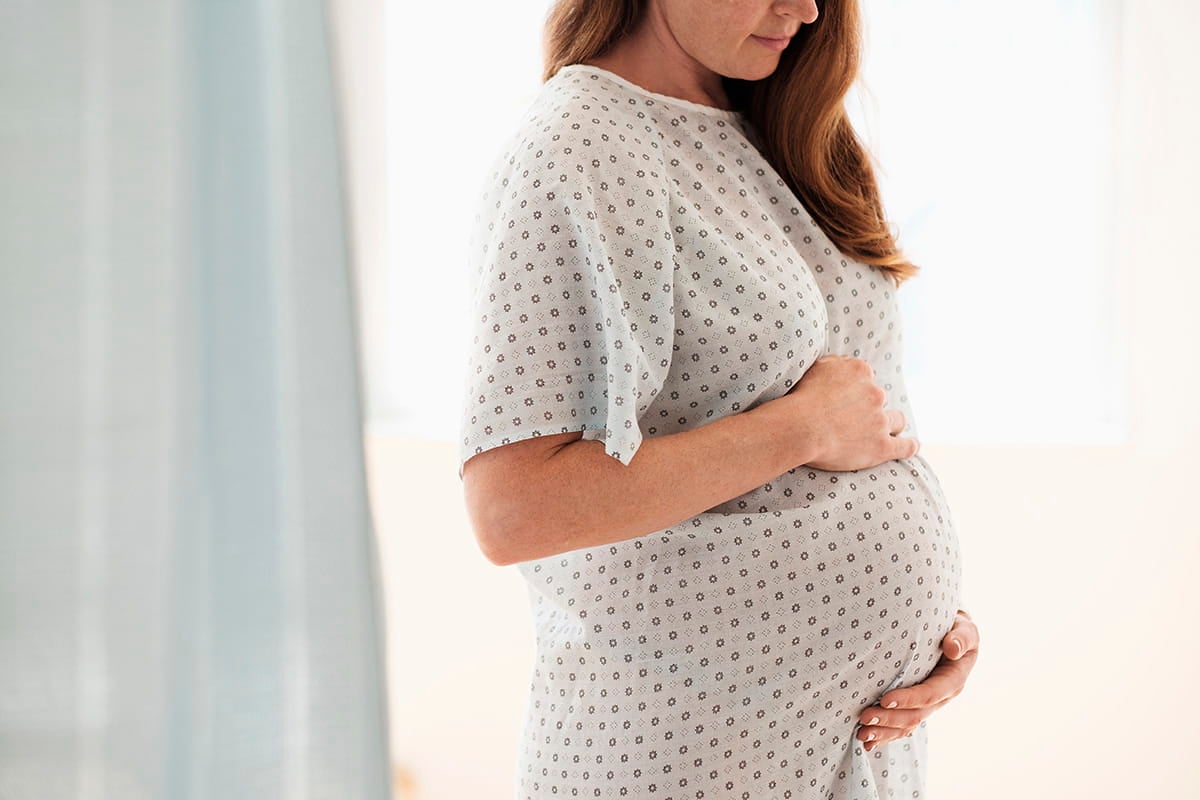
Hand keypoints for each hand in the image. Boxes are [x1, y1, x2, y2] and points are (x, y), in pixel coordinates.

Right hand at [781, 354, 918, 471]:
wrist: (802, 426)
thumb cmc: (801, 397)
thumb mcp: (816, 367)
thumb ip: (836, 363)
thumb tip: (846, 365)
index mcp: (860, 371)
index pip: (865, 378)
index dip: (855, 390)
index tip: (843, 399)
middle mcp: (875, 393)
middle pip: (879, 398)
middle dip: (869, 407)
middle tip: (851, 419)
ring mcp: (880, 420)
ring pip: (896, 420)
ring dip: (891, 424)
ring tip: (884, 431)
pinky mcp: (882, 446)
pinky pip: (904, 446)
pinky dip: (909, 446)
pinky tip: (911, 446)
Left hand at [855, 609, 979, 751]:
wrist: (952, 636)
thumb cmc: (955, 628)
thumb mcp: (965, 629)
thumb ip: (961, 637)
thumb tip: (952, 648)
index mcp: (953, 680)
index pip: (931, 694)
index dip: (909, 699)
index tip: (885, 699)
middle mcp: (941, 697)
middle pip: (915, 715)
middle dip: (890, 719)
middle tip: (865, 718)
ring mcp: (928, 705)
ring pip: (907, 725)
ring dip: (884, 732)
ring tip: (862, 734)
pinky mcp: (916, 707)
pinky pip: (902, 726)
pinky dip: (886, 735)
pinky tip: (869, 743)